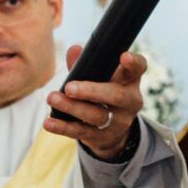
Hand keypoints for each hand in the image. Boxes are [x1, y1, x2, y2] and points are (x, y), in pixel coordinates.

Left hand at [45, 44, 145, 159]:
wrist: (112, 130)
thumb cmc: (103, 92)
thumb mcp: (101, 77)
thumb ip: (87, 64)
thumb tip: (74, 50)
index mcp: (130, 80)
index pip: (138, 68)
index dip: (134, 62)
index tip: (124, 57)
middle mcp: (129, 102)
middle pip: (115, 96)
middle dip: (91, 91)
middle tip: (69, 87)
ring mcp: (118, 122)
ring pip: (97, 116)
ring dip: (72, 107)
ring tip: (52, 99)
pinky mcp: (102, 138)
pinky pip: (82, 132)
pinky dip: (63, 127)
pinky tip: (49, 122)